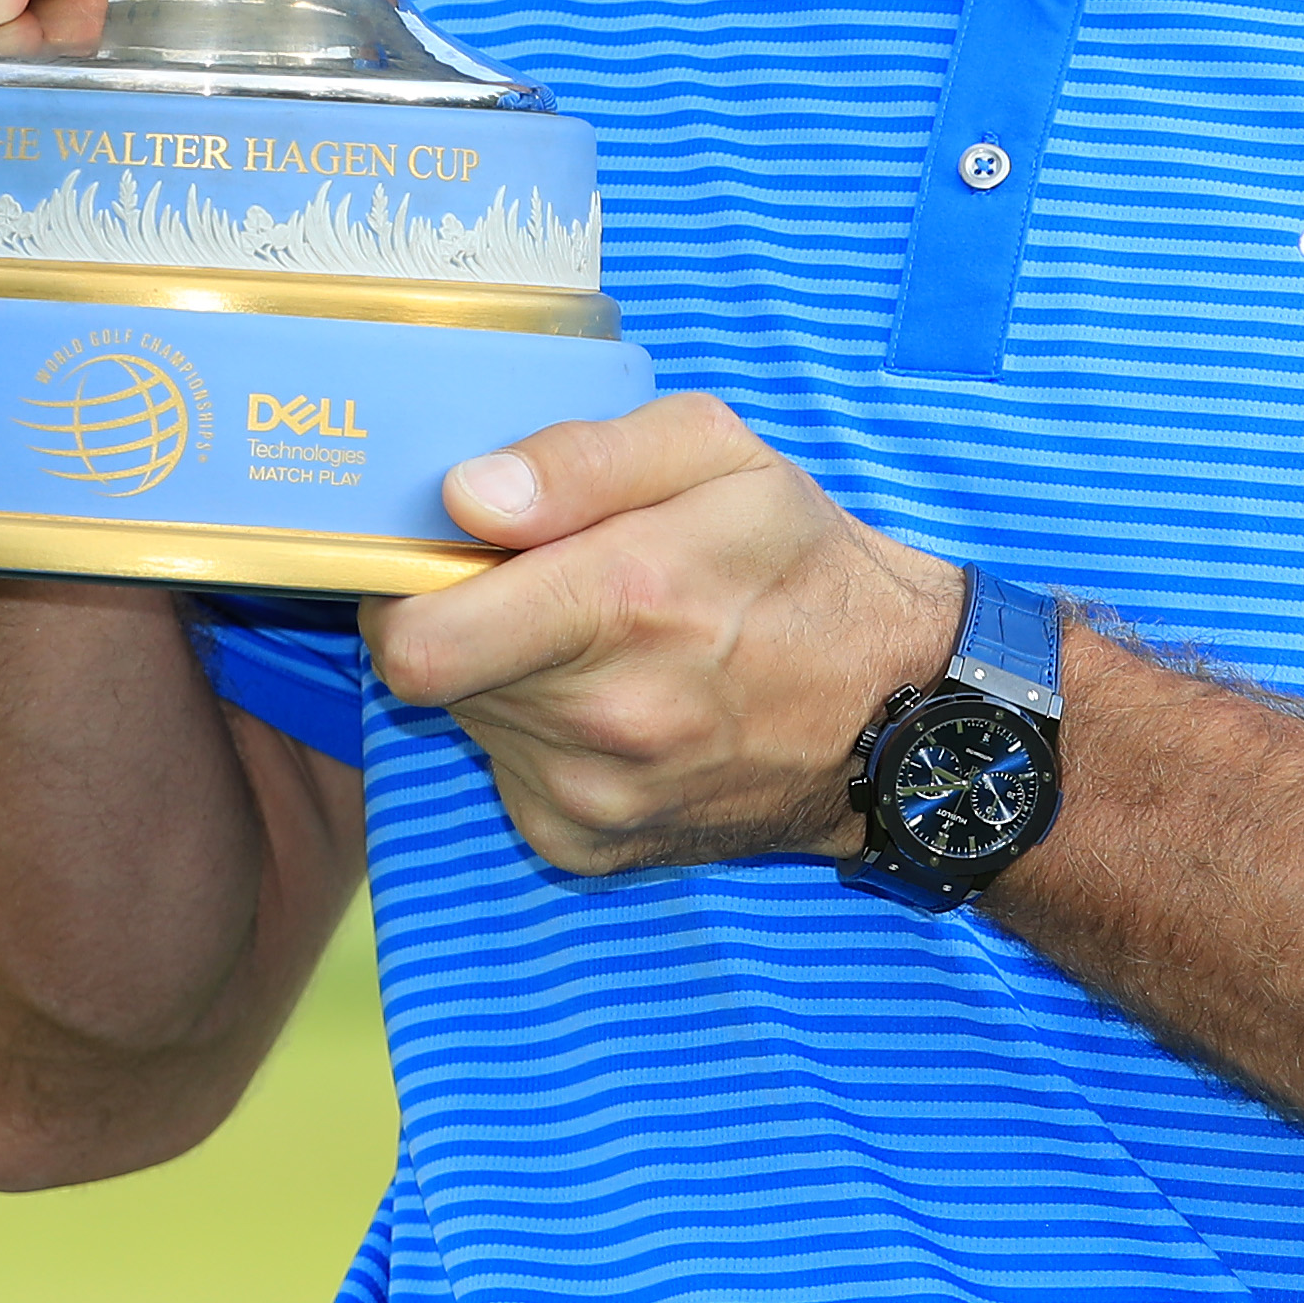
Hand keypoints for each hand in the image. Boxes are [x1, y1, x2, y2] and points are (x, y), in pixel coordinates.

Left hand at [362, 395, 961, 875]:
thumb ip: (582, 458)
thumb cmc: (805, 564)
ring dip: (502, 674)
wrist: (901, 715)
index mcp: (625, 605)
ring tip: (594, 638)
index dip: (402, 583)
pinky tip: (614, 700)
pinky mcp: (585, 849)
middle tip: (536, 581)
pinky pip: (507, 774)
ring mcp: (591, 800)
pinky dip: (536, 733)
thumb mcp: (719, 454)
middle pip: (428, 674)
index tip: (444, 549)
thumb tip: (465, 496)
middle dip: (458, 616)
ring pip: (467, 721)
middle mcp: (600, 722)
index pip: (415, 638)